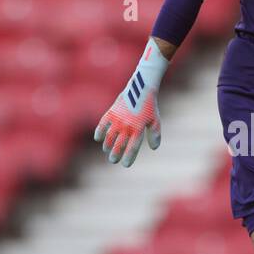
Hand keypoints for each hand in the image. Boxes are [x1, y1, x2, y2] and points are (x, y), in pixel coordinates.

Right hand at [94, 39, 168, 166]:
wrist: (141, 89)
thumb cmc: (149, 107)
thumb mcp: (155, 121)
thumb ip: (154, 134)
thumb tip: (154, 148)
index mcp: (138, 129)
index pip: (132, 148)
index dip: (128, 158)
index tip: (125, 164)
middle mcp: (127, 126)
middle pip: (118, 145)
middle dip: (115, 154)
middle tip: (113, 160)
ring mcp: (118, 119)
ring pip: (109, 137)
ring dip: (107, 145)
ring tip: (107, 150)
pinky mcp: (112, 112)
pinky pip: (103, 125)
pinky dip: (99, 132)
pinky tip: (98, 138)